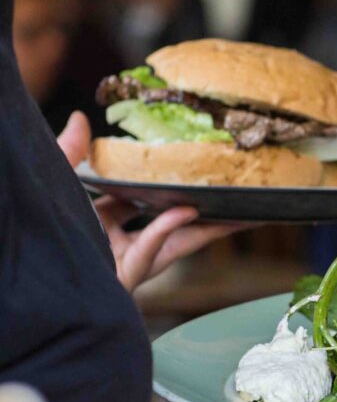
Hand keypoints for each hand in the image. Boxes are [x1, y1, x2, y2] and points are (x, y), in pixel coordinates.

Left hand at [58, 111, 241, 291]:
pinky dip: (171, 228)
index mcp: (98, 224)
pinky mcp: (128, 277)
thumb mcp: (58, 187)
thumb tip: (81, 118)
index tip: (188, 170)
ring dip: (208, 227)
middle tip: (232, 197)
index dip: (164, 185)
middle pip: (170, 225)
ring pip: (176, 241)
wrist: (31, 283)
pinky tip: (191, 212)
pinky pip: (154, 248)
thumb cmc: (43, 236)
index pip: (137, 201)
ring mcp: (126, 263)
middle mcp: (116, 245)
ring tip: (241, 212)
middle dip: (205, 213)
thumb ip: (70, 155)